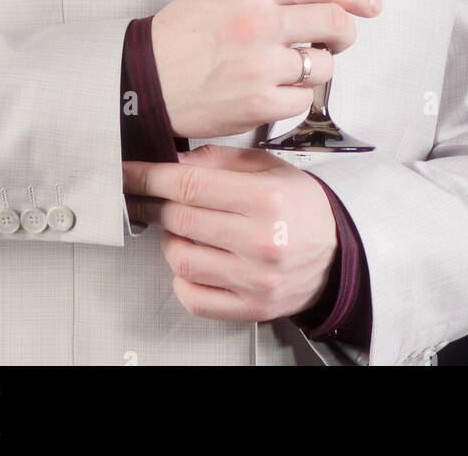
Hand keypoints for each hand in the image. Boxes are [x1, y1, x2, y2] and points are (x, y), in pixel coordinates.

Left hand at [123, 143, 337, 321]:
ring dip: (169, 240)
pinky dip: (181, 278)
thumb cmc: (302, 206)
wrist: (338, 252)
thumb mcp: (269, 167)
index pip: (191, 185)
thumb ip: (220, 160)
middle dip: (153, 204)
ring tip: (180, 228)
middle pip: (181, 220)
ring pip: (182, 259)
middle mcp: (261, 241)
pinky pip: (194, 298)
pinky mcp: (251, 308)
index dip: (150, 177)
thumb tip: (173, 159)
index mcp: (266, 198)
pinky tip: (192, 260)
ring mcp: (255, 280)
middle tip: (146, 196)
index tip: (129, 173)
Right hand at [150, 0, 381, 138]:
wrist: (144, 79)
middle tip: (336, 39)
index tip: (370, 3)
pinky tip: (271, 90)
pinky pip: (303, 99)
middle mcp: (260, 22)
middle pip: (336, 23)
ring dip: (316, 68)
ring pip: (324, 65)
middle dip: (345, 33)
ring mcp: (261, 64)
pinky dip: (294, 97)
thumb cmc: (180, 36)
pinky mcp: (259, 103)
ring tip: (289, 68)